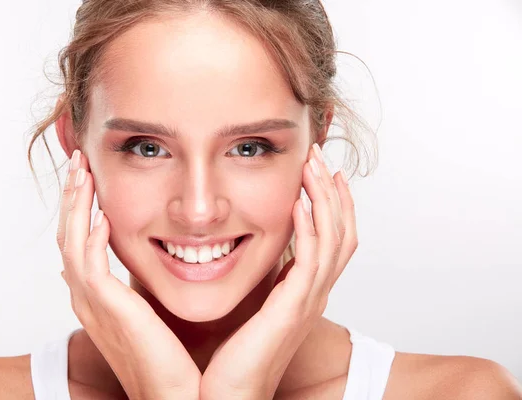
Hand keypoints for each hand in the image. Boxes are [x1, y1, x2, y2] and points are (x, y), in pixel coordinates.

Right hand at [57, 149, 200, 399]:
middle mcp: (86, 297)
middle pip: (67, 235)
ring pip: (70, 241)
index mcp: (96, 297)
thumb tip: (146, 264)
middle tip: (79, 162)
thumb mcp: (148, 312)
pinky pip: (88, 262)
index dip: (79, 208)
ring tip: (83, 171)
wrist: (174, 394)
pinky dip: (90, 234)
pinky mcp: (105, 307)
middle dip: (72, 196)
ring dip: (76, 204)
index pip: (78, 242)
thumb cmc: (169, 356)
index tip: (90, 178)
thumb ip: (137, 286)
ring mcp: (91, 302)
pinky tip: (103, 212)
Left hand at [200, 143, 357, 399]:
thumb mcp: (255, 306)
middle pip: (342, 232)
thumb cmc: (236, 354)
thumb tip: (252, 248)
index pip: (332, 238)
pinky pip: (311, 260)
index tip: (321, 172)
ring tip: (314, 166)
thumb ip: (264, 278)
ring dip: (325, 199)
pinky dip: (310, 228)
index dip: (332, 204)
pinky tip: (299, 203)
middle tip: (320, 156)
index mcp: (306, 291)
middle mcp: (315, 293)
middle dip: (333, 191)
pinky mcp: (293, 308)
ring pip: (333, 239)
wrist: (232, 394)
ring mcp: (308, 301)